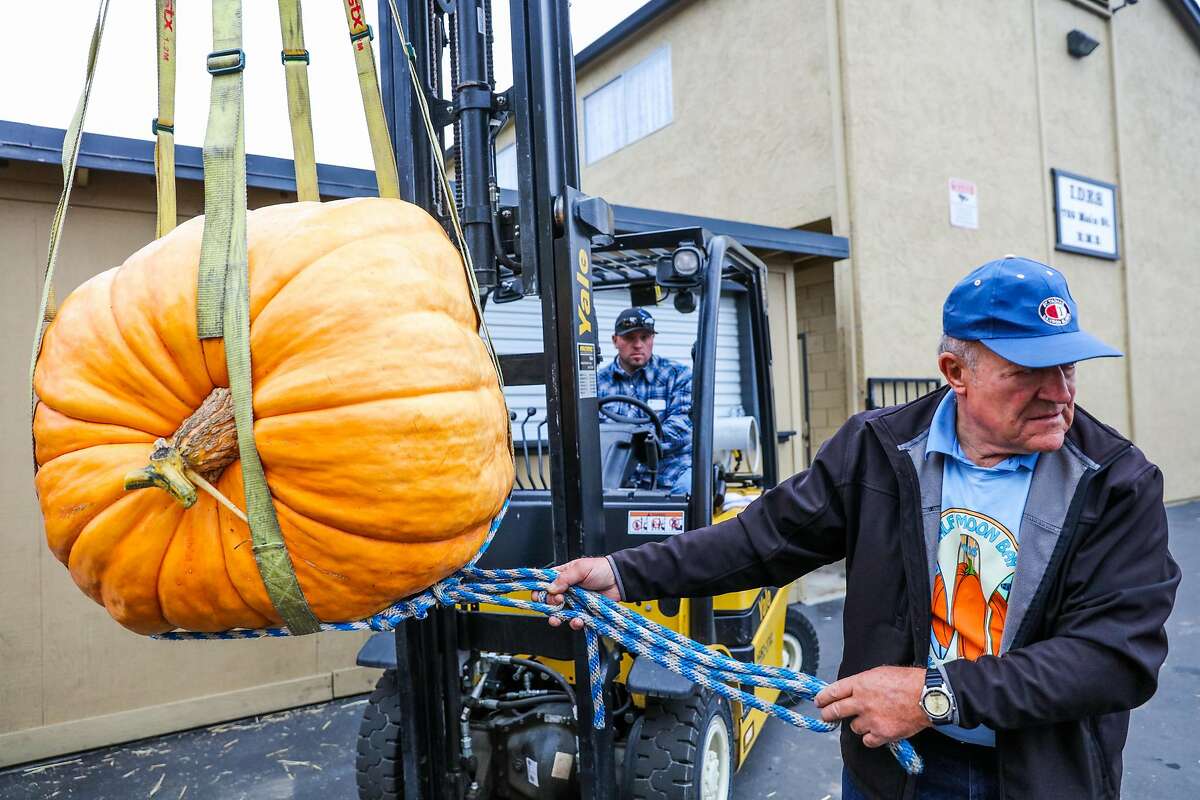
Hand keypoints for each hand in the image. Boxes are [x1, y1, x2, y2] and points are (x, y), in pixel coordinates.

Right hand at [542, 557, 619, 629]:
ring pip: (560, 614)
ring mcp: (574, 602)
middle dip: (550, 605)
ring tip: (559, 618)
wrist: (619, 581)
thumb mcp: (581, 569)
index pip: (544, 584)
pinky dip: (574, 623)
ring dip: (558, 617)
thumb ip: (565, 578)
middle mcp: (566, 590)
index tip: (538, 597)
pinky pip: (574, 621)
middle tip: (558, 602)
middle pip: (549, 601)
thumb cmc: (601, 569)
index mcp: (562, 576)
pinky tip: (578, 620)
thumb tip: (550, 588)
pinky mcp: (583, 612)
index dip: (539, 591)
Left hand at [814, 666, 929, 747]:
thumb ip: (863, 683)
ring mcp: (871, 719)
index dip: (823, 698)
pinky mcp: (882, 734)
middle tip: (826, 715)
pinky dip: (870, 737)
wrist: (927, 696)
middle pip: (835, 711)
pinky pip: (867, 740)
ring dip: (858, 724)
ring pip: (853, 727)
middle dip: (827, 714)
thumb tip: (852, 689)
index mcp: (860, 683)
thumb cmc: (907, 681)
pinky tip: (876, 731)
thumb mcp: (880, 673)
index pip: (833, 691)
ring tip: (868, 719)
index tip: (819, 701)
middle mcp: (861, 701)